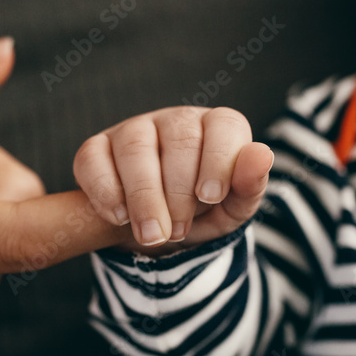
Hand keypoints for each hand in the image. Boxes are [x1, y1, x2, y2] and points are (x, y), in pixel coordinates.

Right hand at [73, 107, 273, 255]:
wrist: (160, 232)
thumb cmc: (204, 212)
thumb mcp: (233, 209)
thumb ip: (249, 185)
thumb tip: (262, 155)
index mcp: (217, 127)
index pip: (224, 126)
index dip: (219, 160)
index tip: (211, 197)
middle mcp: (176, 121)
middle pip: (178, 139)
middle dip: (178, 192)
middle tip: (179, 231)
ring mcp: (133, 130)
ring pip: (135, 148)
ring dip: (144, 197)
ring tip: (153, 235)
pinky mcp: (96, 148)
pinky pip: (93, 159)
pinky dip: (106, 191)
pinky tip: (120, 217)